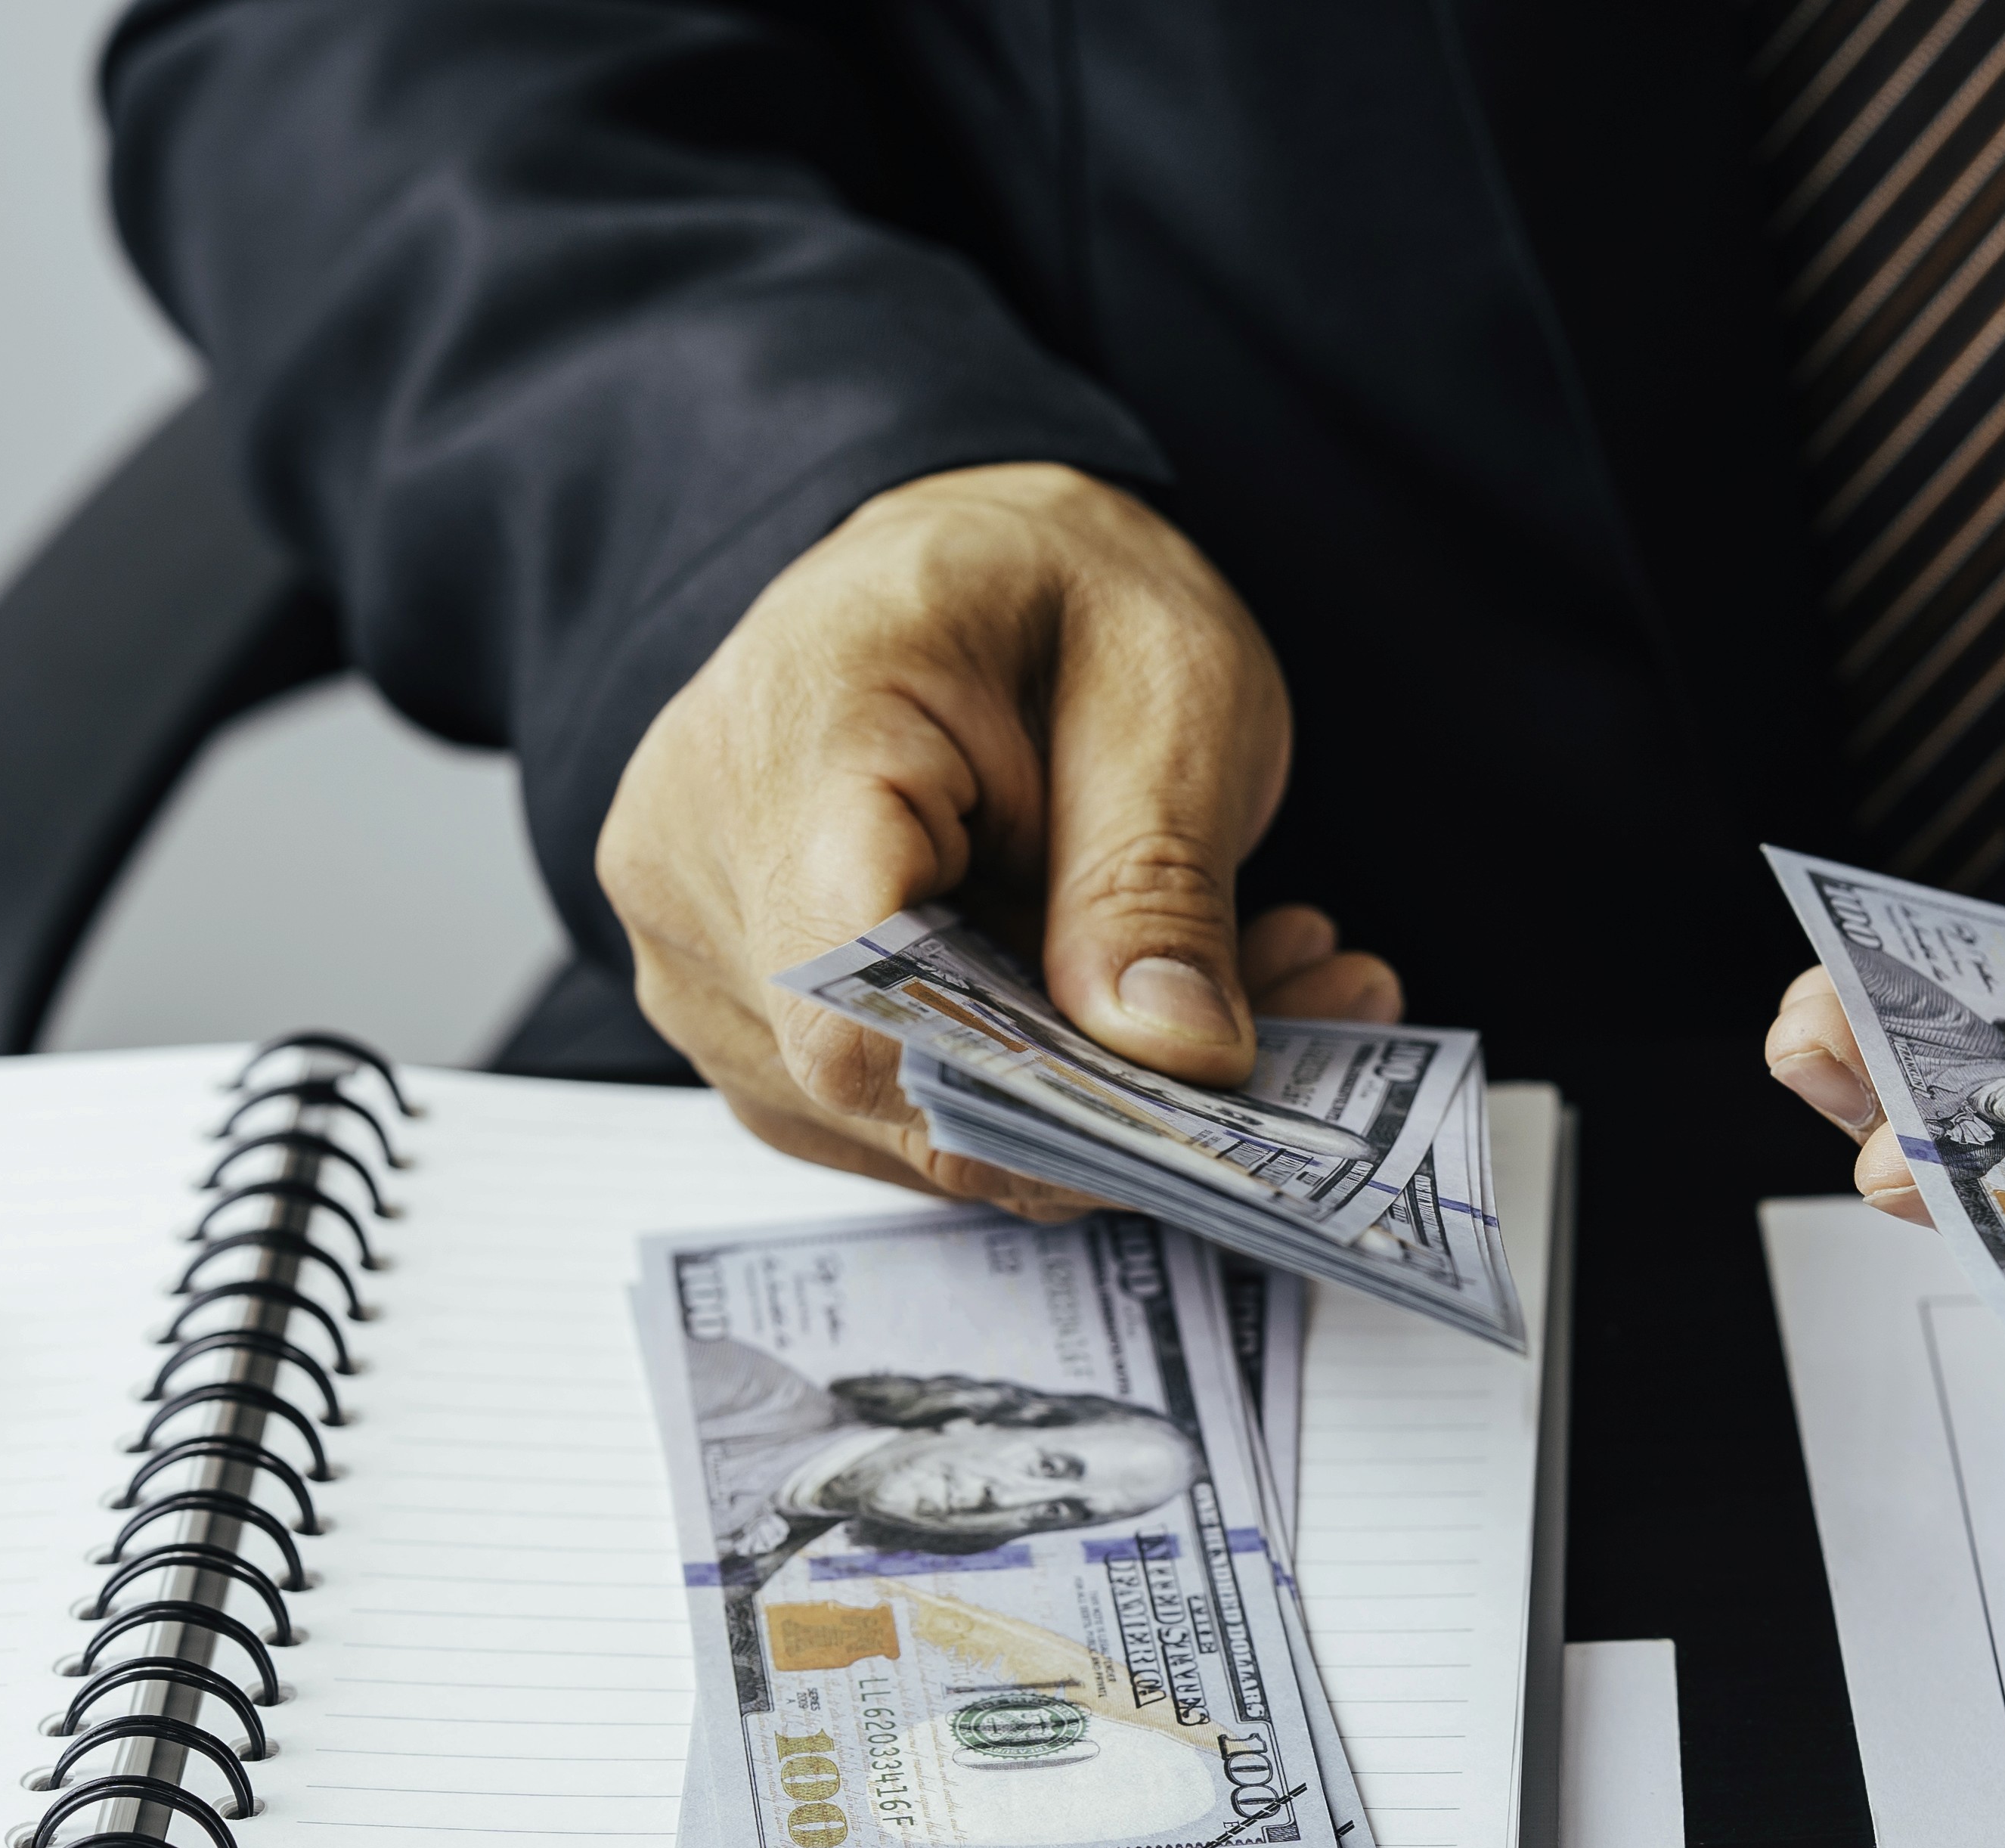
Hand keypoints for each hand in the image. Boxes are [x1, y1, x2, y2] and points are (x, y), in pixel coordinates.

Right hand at [596, 462, 1402, 1218]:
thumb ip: (1156, 875)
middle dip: (1112, 1095)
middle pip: (892, 1088)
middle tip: (1307, 1011)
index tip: (1200, 1096)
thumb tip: (1174, 1058)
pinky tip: (1154, 1007)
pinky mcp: (752, 1024)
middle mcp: (697, 876)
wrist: (959, 564)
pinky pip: (903, 1112)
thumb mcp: (1163, 683)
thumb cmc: (1043, 586)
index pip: (859, 1008)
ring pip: (911, 1125)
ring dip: (1099, 1098)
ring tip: (1256, 981)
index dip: (1032, 1096)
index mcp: (783, 745)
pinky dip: (1049, 1090)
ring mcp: (704, 964)